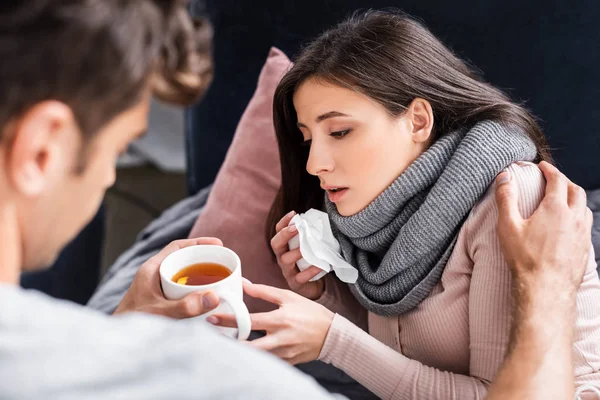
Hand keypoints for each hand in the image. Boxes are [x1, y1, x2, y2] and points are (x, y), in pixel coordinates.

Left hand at [113, 238, 222, 317]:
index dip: (198, 243)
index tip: (217, 245)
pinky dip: (195, 288)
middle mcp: (155, 275)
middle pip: (182, 259)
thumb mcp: (161, 313)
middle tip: (223, 262)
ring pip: (183, 274)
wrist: (118, 342)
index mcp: (152, 269)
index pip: (177, 247)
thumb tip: (214, 297)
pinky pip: (181, 287)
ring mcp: (157, 287)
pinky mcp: (160, 299)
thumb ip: (186, 306)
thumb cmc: (132, 323)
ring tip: (220, 278)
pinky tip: (206, 296)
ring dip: (201, 274)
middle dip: (204, 258)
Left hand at [209, 281, 333, 364]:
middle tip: (212, 338)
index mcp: (280, 320)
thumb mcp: (288, 297)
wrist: (332, 334)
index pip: (249, 322)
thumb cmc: (310, 313)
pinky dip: (255, 358)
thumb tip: (244, 284)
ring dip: (240, 351)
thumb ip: (264, 292)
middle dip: (229, 343)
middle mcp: (280, 339)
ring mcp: (283, 354)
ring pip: (256, 357)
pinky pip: (266, 363)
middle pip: (248, 347)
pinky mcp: (286, 363)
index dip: (229, 320)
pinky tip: (245, 353)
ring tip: (225, 345)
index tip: (212, 318)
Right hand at [270, 211, 324, 299]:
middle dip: (284, 234)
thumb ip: (311, 236)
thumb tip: (320, 220)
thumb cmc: (311, 263)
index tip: (294, 213)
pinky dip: (310, 271)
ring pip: (285, 260)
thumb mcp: (309, 247)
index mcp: (284, 247)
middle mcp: (282, 257)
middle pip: (276, 244)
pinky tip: (320, 265)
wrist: (315, 286)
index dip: (283, 222)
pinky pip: (300, 277)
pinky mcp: (295, 283)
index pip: (278, 231)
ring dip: (296, 252)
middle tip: (297, 228)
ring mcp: (287, 271)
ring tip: (308, 247)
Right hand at [495, 161, 592, 294]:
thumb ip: (506, 198)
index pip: (557, 180)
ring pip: (584, 208)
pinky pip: (586, 226)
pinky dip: (578, 217)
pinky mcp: (585, 248)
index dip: (550, 170)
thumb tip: (504, 176)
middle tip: (553, 180)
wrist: (546, 289)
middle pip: (576, 191)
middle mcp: (574, 218)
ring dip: (575, 199)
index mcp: (555, 208)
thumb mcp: (508, 226)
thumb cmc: (524, 258)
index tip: (542, 166)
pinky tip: (569, 225)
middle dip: (565, 181)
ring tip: (563, 200)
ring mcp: (582, 234)